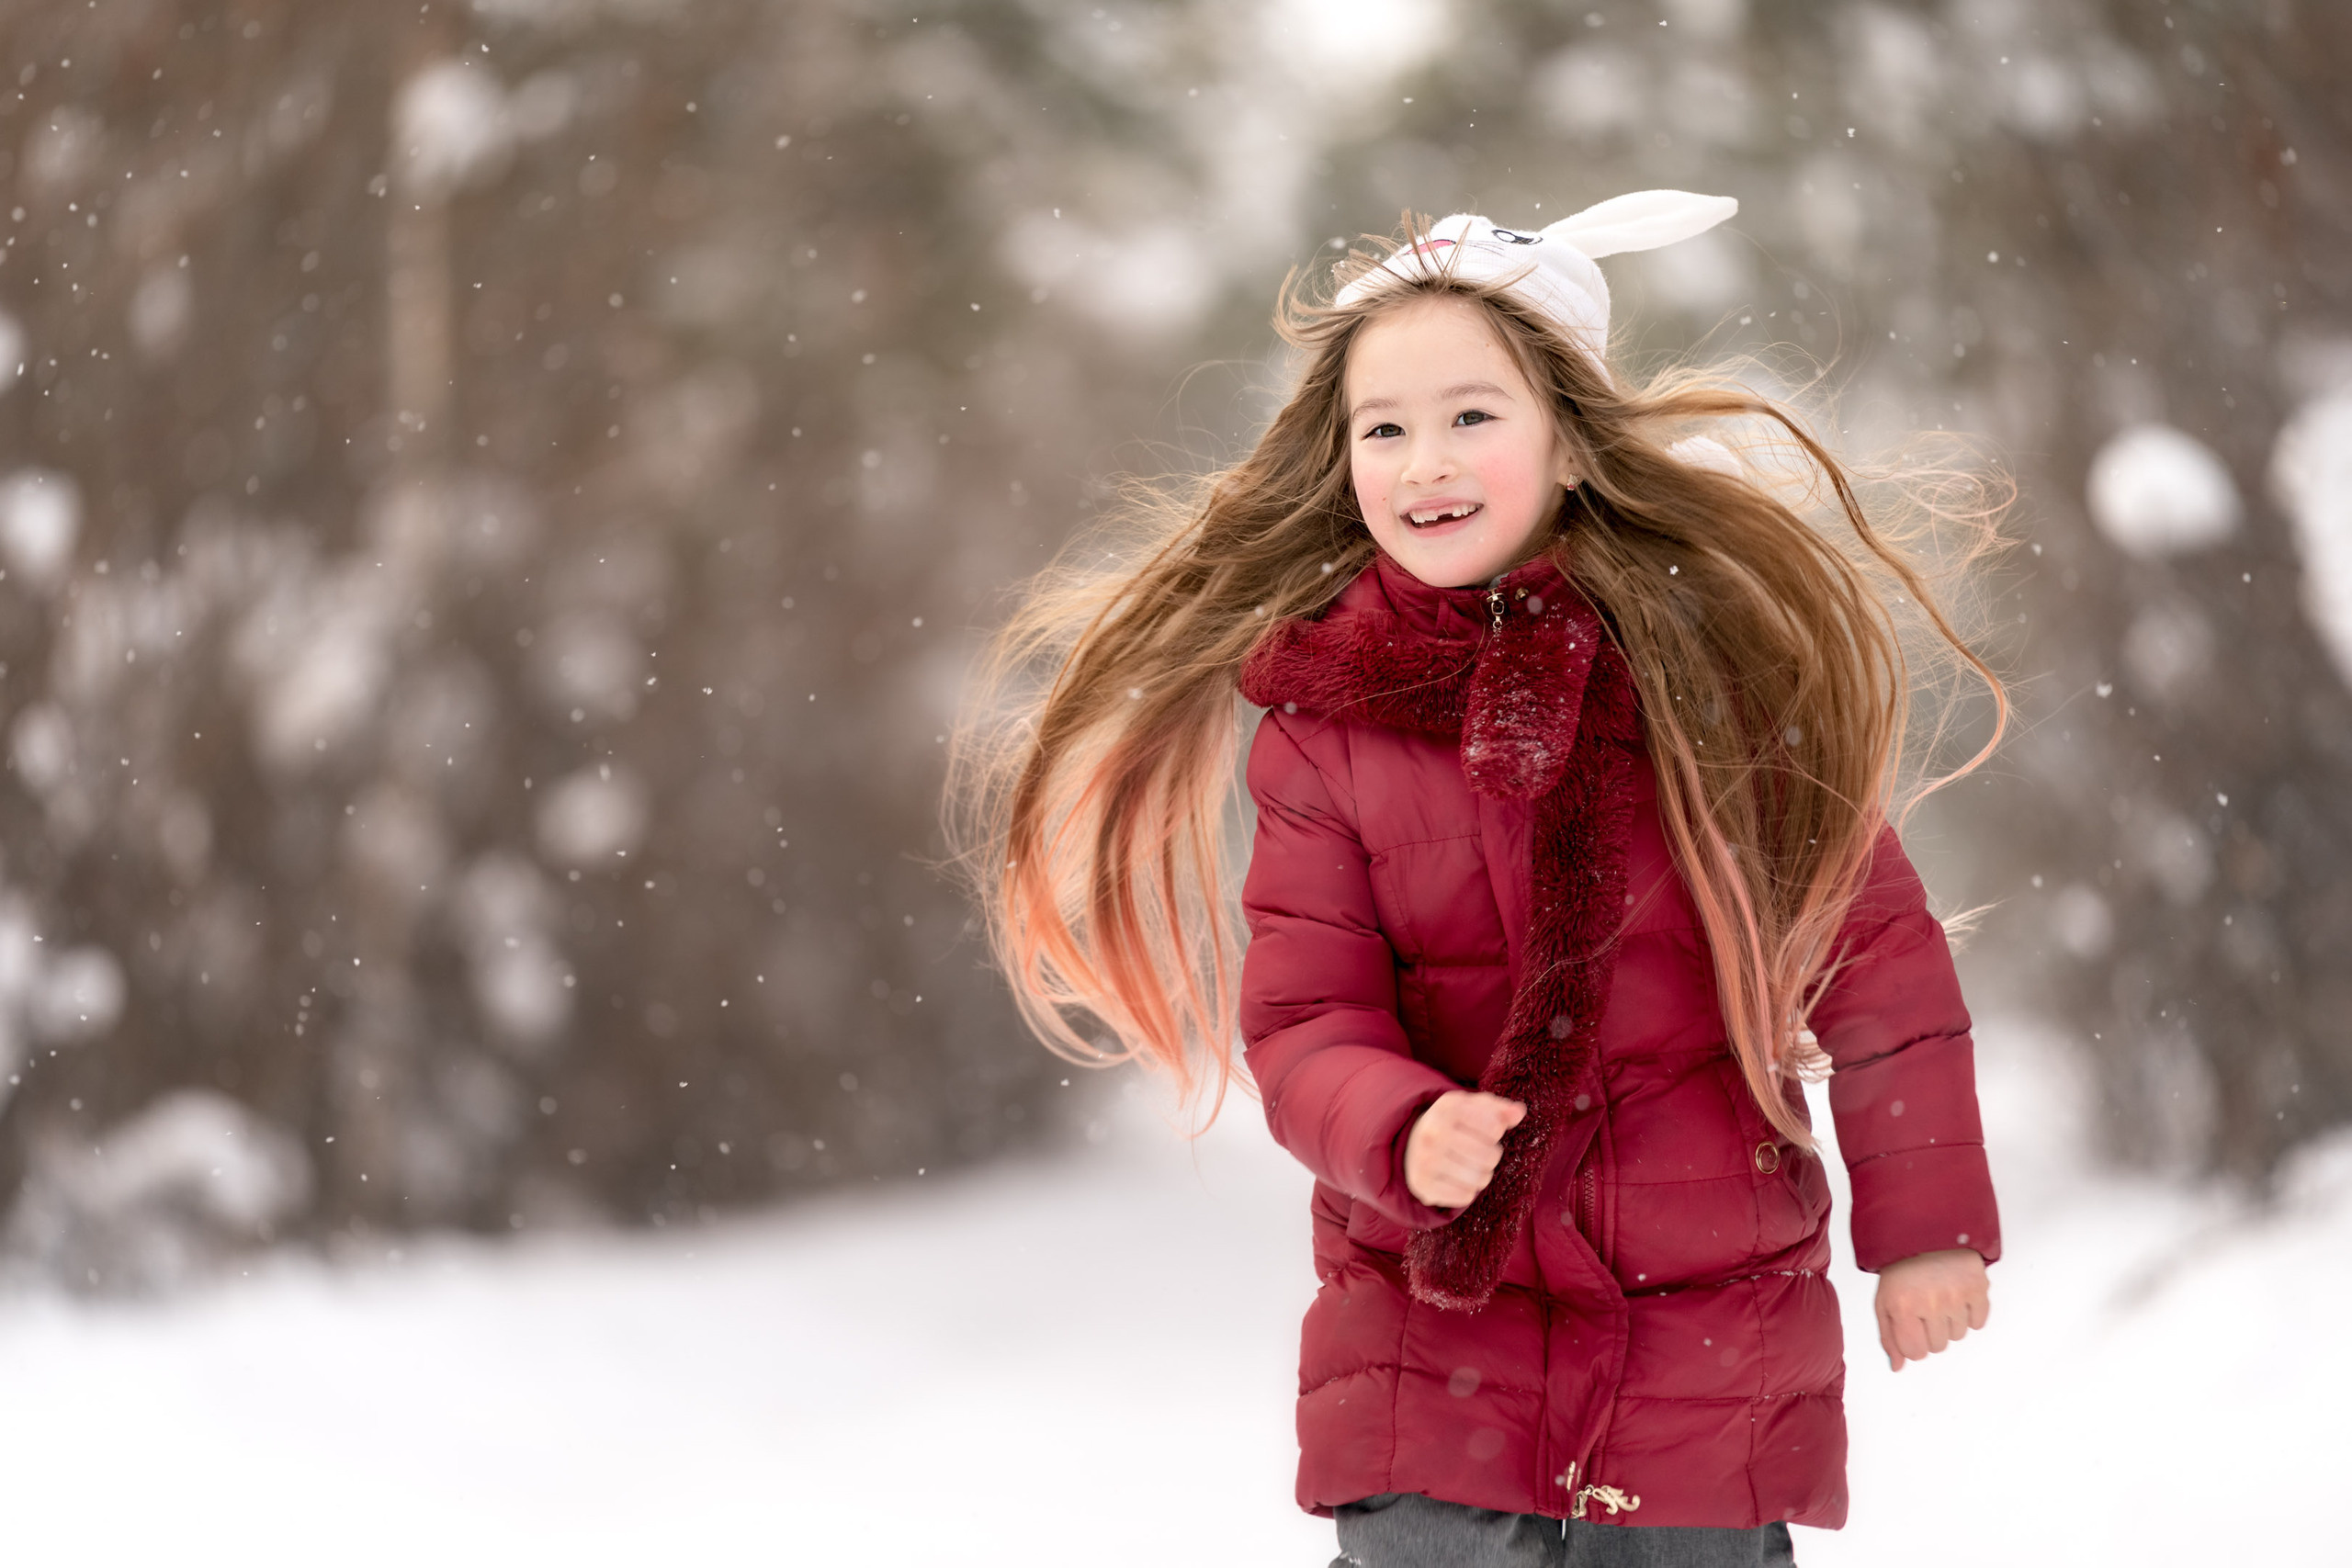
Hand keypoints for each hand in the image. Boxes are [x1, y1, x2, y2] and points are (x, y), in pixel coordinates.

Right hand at [1404, 1090, 1525, 1208]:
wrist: (1411, 1144)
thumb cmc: (1453, 1124)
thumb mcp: (1473, 1108)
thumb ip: (1499, 1109)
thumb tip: (1518, 1112)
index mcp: (1447, 1107)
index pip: (1494, 1127)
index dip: (1495, 1132)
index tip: (1482, 1131)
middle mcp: (1433, 1132)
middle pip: (1490, 1156)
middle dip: (1491, 1156)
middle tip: (1478, 1153)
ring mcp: (1425, 1160)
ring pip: (1480, 1179)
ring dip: (1482, 1176)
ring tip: (1470, 1167)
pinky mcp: (1422, 1185)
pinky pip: (1465, 1197)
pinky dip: (1467, 1191)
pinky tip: (1457, 1180)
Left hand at [1875, 1248, 1989, 1371]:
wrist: (1927, 1231)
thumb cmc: (1902, 1267)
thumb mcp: (1884, 1300)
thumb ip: (1889, 1337)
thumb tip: (1898, 1367)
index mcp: (1902, 1306)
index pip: (1915, 1352)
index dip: (1913, 1342)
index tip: (1912, 1327)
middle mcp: (1930, 1303)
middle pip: (1938, 1347)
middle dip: (1930, 1331)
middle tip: (1925, 1306)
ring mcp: (1956, 1296)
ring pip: (1958, 1336)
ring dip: (1949, 1321)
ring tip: (1939, 1296)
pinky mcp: (1978, 1288)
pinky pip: (1978, 1322)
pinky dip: (1970, 1313)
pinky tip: (1956, 1294)